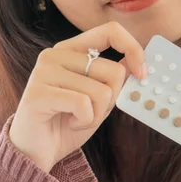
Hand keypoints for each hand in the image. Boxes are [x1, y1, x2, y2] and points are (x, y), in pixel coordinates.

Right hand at [9, 21, 146, 172]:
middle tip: (90, 111)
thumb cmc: (68, 123)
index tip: (142, 74)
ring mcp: (44, 71)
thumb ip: (114, 79)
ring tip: (76, 118)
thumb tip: (137, 62)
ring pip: (102, 91)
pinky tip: (69, 122)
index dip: (133, 49)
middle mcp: (55, 54)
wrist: (38, 151)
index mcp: (72, 50)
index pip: (110, 31)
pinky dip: (85, 121)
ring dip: (97, 114)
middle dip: (112, 100)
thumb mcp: (100, 99)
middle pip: (114, 71)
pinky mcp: (38, 92)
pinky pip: (84, 104)